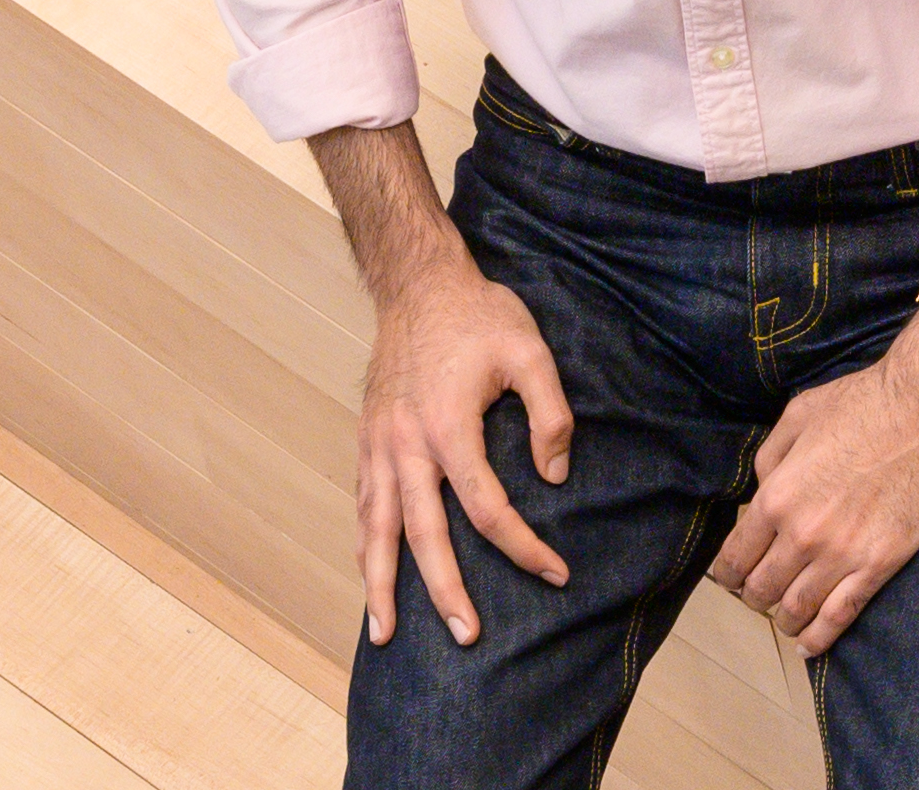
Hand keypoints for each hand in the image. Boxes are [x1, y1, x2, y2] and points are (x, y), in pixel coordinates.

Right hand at [354, 250, 575, 646]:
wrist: (417, 284)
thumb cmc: (478, 316)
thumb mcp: (530, 351)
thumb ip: (549, 415)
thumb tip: (553, 478)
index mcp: (448, 426)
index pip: (486, 507)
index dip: (523, 545)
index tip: (555, 572)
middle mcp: (405, 445)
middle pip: (423, 534)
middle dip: (445, 590)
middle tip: (467, 635)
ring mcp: (379, 446)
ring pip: (377, 529)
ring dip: (381, 584)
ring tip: (384, 634)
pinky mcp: (366, 441)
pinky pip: (363, 506)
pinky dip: (366, 545)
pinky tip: (371, 574)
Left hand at [708, 306, 918, 651]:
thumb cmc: (863, 402)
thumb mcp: (798, 416)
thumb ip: (770, 460)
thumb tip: (761, 494)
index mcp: (776, 497)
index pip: (735, 558)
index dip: (728, 575)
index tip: (732, 579)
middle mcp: (802, 535)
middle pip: (761, 590)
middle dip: (755, 597)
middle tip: (761, 595)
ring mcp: (842, 555)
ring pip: (796, 610)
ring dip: (784, 620)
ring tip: (786, 619)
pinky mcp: (879, 565)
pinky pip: (840, 616)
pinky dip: (819, 638)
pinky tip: (809, 644)